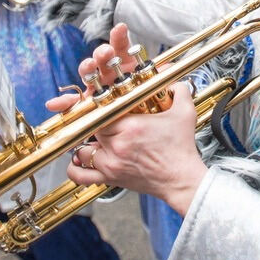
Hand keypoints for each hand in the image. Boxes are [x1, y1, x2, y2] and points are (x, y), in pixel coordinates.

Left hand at [46, 23, 206, 214]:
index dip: (102, 108)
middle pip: (92, 128)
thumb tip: (174, 79)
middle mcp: (117, 145)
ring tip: (95, 139)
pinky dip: (75, 169)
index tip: (104, 106)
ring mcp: (111, 164)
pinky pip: (82, 175)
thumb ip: (179, 90)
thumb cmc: (182, 149)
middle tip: (104, 121)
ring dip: (88, 144)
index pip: (102, 111)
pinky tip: (79, 161)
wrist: (182, 180)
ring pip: (83, 149)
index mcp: (132, 126)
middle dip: (97, 124)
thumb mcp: (184, 113)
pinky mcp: (110, 179)